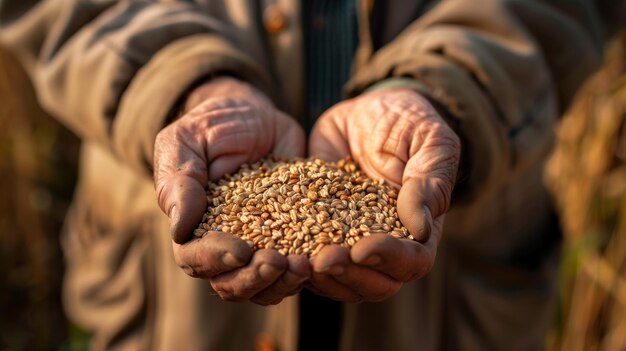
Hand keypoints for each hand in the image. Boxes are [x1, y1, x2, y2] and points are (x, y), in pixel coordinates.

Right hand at [154, 77, 309, 304]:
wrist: (256, 115)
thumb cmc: (213, 126)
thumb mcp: (187, 142)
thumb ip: (180, 183)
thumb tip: (178, 230)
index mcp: (194, 228)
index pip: (195, 260)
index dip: (215, 261)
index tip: (241, 250)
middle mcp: (225, 245)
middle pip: (231, 284)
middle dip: (253, 279)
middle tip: (277, 261)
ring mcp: (261, 245)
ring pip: (266, 286)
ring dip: (283, 283)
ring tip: (304, 264)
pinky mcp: (294, 237)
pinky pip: (299, 267)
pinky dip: (311, 267)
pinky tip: (326, 255)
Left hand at [307, 88, 460, 301]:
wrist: (368, 110)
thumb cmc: (409, 123)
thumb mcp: (429, 142)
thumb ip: (430, 183)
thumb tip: (419, 229)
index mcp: (419, 230)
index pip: (412, 262)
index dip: (390, 260)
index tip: (362, 248)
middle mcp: (386, 245)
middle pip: (375, 284)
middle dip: (349, 274)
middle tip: (324, 259)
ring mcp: (350, 242)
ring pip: (340, 281)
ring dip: (320, 276)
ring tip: (299, 259)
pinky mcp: (317, 231)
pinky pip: (307, 257)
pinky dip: (293, 260)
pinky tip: (276, 250)